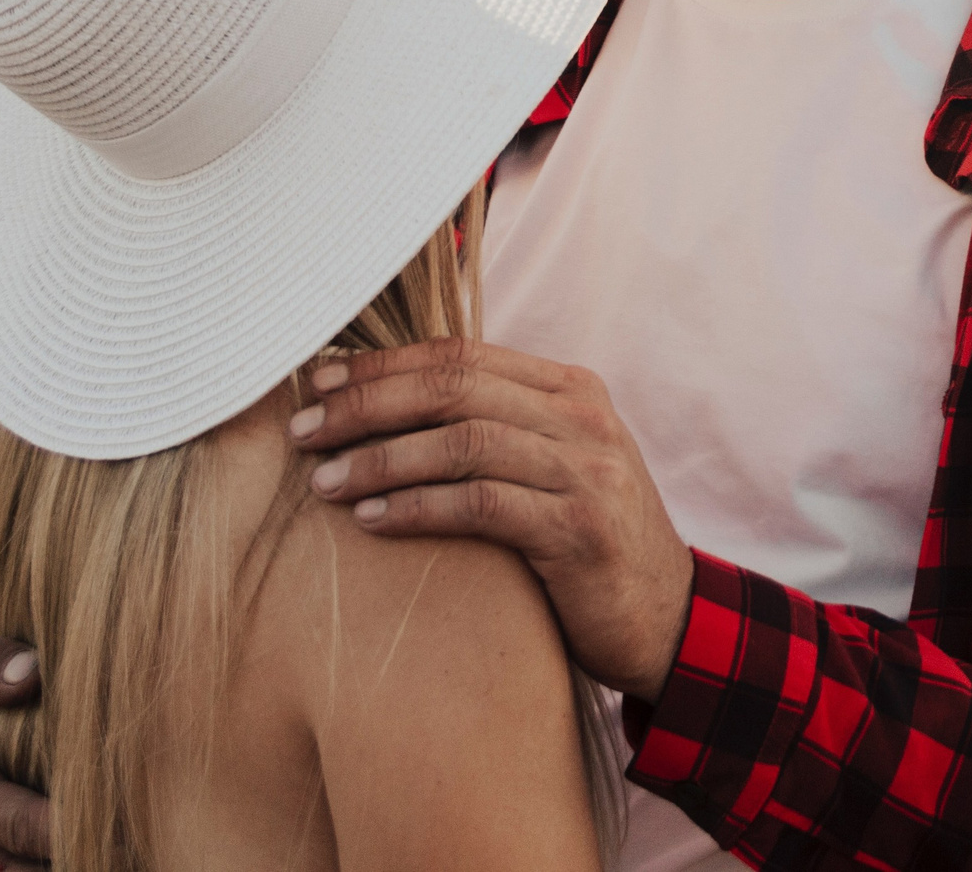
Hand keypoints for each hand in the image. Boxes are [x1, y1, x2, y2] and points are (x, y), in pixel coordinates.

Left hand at [290, 339, 695, 700]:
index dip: (383, 364)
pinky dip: (418, 508)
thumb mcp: (554, 466)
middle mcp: (581, 419)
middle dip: (368, 403)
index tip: (319, 382)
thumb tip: (388, 406)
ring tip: (323, 481)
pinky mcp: (579, 531)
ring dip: (381, 458)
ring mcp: (586, 472)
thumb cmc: (588, 541)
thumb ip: (496, 428)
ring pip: (463, 442)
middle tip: (304, 430)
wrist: (666, 617)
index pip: (461, 355)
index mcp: (570, 390)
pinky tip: (370, 520)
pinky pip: (482, 505)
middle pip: (454, 388)